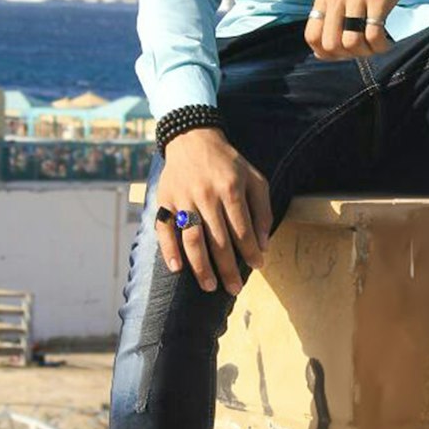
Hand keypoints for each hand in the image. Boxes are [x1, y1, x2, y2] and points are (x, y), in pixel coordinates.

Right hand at [155, 128, 272, 293]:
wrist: (193, 140)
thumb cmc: (229, 164)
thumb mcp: (254, 179)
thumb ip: (262, 210)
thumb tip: (263, 244)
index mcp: (231, 188)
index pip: (242, 229)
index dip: (250, 251)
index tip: (257, 266)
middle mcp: (206, 195)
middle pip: (218, 240)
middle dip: (228, 268)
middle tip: (234, 288)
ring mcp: (183, 199)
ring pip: (192, 239)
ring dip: (201, 267)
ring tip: (210, 287)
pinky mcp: (164, 201)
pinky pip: (165, 230)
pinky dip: (169, 250)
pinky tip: (177, 268)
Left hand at [305, 0, 419, 59]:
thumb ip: (333, 14)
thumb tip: (326, 51)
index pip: (311, 36)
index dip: (326, 53)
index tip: (344, 52)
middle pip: (330, 44)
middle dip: (348, 55)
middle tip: (363, 49)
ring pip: (351, 42)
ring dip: (366, 52)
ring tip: (376, 45)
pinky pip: (373, 35)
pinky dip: (381, 46)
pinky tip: (387, 42)